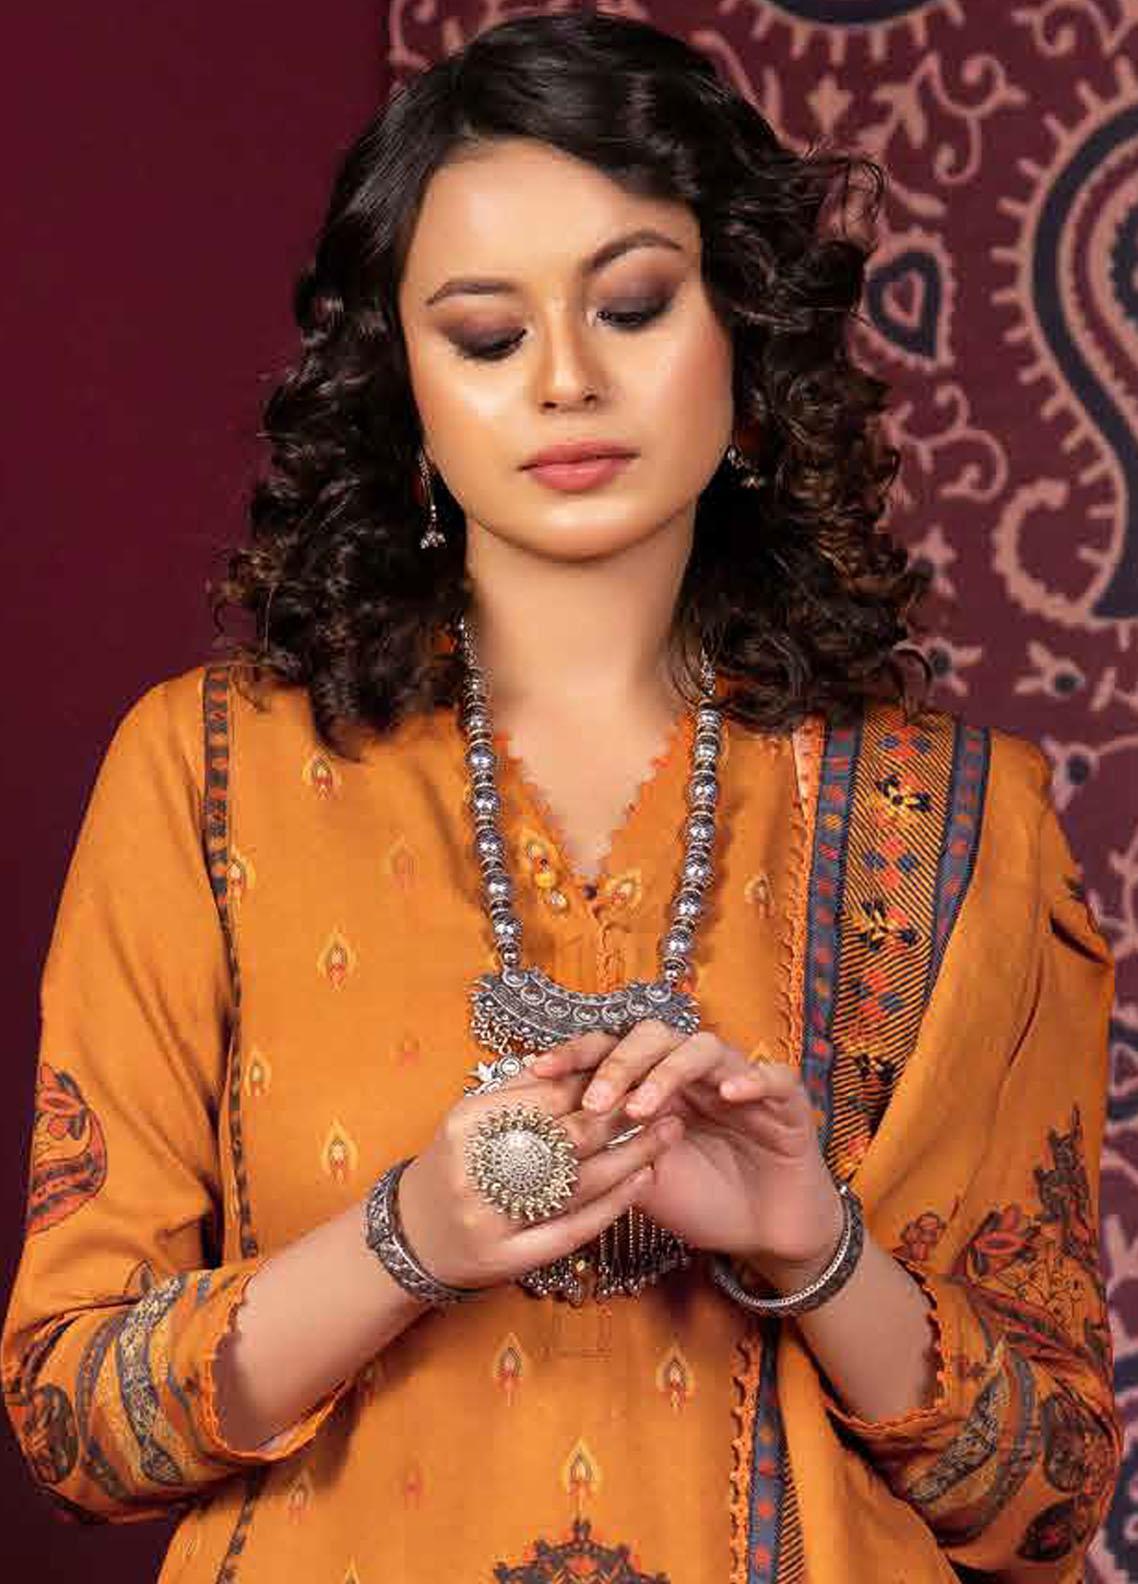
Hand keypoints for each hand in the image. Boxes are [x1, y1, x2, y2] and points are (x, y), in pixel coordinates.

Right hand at [396, 1061, 683, 1293]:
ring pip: (579, 1183)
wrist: (412, 1237)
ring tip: (670, 1132)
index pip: (548, 1093)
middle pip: (569, 1136)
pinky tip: (644, 1181)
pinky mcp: (508, 1259)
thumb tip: (579, 1058)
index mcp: (469, 1123)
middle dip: (626, 1114)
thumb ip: (521, 1089)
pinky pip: (572, 1229)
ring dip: (634, 1155)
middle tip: (667, 1096)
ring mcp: (492, 1219)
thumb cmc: (454, 1164)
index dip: (599, 1079)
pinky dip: (614, 1204)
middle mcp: (477, 1170)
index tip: (639, 1067)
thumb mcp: (473, 1116)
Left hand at [529, 1023, 843, 1288]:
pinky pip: (773, 1076)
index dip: (575, 1055)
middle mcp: (694, 1073)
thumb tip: (545, 1141)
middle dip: (619, 1063)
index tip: (536, 1070)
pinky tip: (729, 1093)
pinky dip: (751, 1078)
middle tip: (595, 1102)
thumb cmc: (702, 1201)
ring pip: (703, 1047)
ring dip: (668, 1071)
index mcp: (656, 1085)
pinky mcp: (786, 1100)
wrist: (765, 1234)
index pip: (611, 1051)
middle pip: (653, 1037)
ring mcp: (739, 1081)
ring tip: (643, 1108)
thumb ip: (606, 1156)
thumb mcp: (641, 1182)